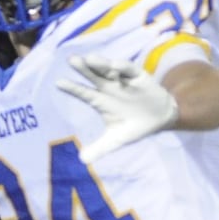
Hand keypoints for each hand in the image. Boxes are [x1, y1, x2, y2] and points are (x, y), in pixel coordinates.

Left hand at [56, 54, 178, 161]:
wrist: (160, 119)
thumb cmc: (133, 125)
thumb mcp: (117, 139)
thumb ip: (101, 148)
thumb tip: (82, 160)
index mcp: (101, 101)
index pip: (84, 93)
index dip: (72, 88)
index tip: (58, 83)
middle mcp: (109, 88)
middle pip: (94, 76)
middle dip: (83, 69)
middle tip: (72, 60)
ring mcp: (124, 81)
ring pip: (109, 70)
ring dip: (101, 64)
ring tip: (90, 59)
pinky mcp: (140, 77)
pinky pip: (130, 70)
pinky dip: (123, 67)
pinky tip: (115, 65)